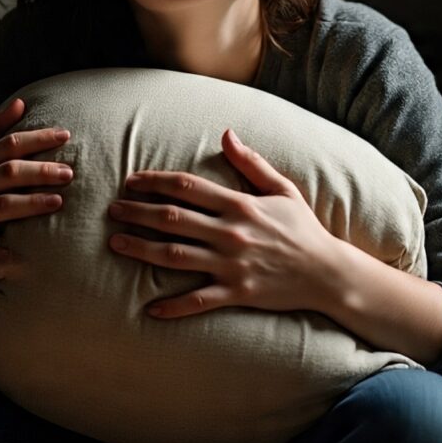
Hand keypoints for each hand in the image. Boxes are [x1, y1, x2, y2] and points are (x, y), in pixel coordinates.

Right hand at [0, 98, 72, 285]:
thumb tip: (22, 101)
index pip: (7, 145)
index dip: (37, 138)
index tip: (65, 135)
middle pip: (8, 172)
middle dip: (41, 170)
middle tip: (69, 172)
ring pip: (3, 206)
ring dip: (32, 203)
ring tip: (59, 201)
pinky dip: (8, 256)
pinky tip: (28, 258)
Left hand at [107, 129, 339, 318]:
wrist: (328, 273)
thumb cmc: (304, 229)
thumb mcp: (282, 190)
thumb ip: (251, 163)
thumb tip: (227, 134)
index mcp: (239, 204)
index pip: (187, 187)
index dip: (155, 181)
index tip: (132, 181)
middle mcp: (231, 232)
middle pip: (172, 219)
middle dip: (137, 213)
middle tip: (112, 210)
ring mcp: (232, 264)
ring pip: (175, 256)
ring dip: (141, 249)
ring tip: (116, 244)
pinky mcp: (237, 292)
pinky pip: (198, 300)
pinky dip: (173, 306)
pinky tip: (150, 308)